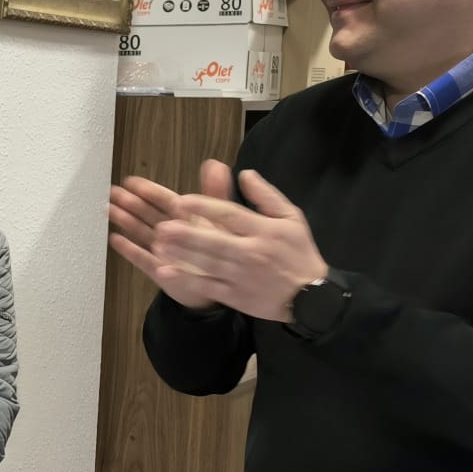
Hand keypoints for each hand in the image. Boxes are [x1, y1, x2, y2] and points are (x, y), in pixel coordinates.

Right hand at [107, 159, 236, 308]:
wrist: (226, 287)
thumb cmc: (224, 252)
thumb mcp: (224, 218)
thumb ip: (216, 192)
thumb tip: (215, 165)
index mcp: (186, 218)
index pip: (163, 199)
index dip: (147, 189)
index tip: (131, 180)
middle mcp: (173, 233)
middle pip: (147, 214)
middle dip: (130, 202)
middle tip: (113, 192)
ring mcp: (164, 251)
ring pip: (141, 232)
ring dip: (125, 221)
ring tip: (109, 210)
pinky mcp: (160, 270)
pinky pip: (142, 259)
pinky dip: (129, 250)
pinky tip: (115, 239)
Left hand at [151, 169, 327, 321]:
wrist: (313, 298)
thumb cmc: (299, 253)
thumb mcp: (292, 218)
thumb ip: (267, 196)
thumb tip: (245, 174)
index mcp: (263, 230)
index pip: (230, 215)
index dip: (204, 207)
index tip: (181, 200)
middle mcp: (250, 252)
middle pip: (215, 241)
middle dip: (187, 234)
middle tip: (162, 226)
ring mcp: (241, 276)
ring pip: (207, 263)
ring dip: (182, 255)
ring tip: (158, 245)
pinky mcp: (236, 296)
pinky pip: (207, 286)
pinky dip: (187, 279)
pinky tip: (166, 271)